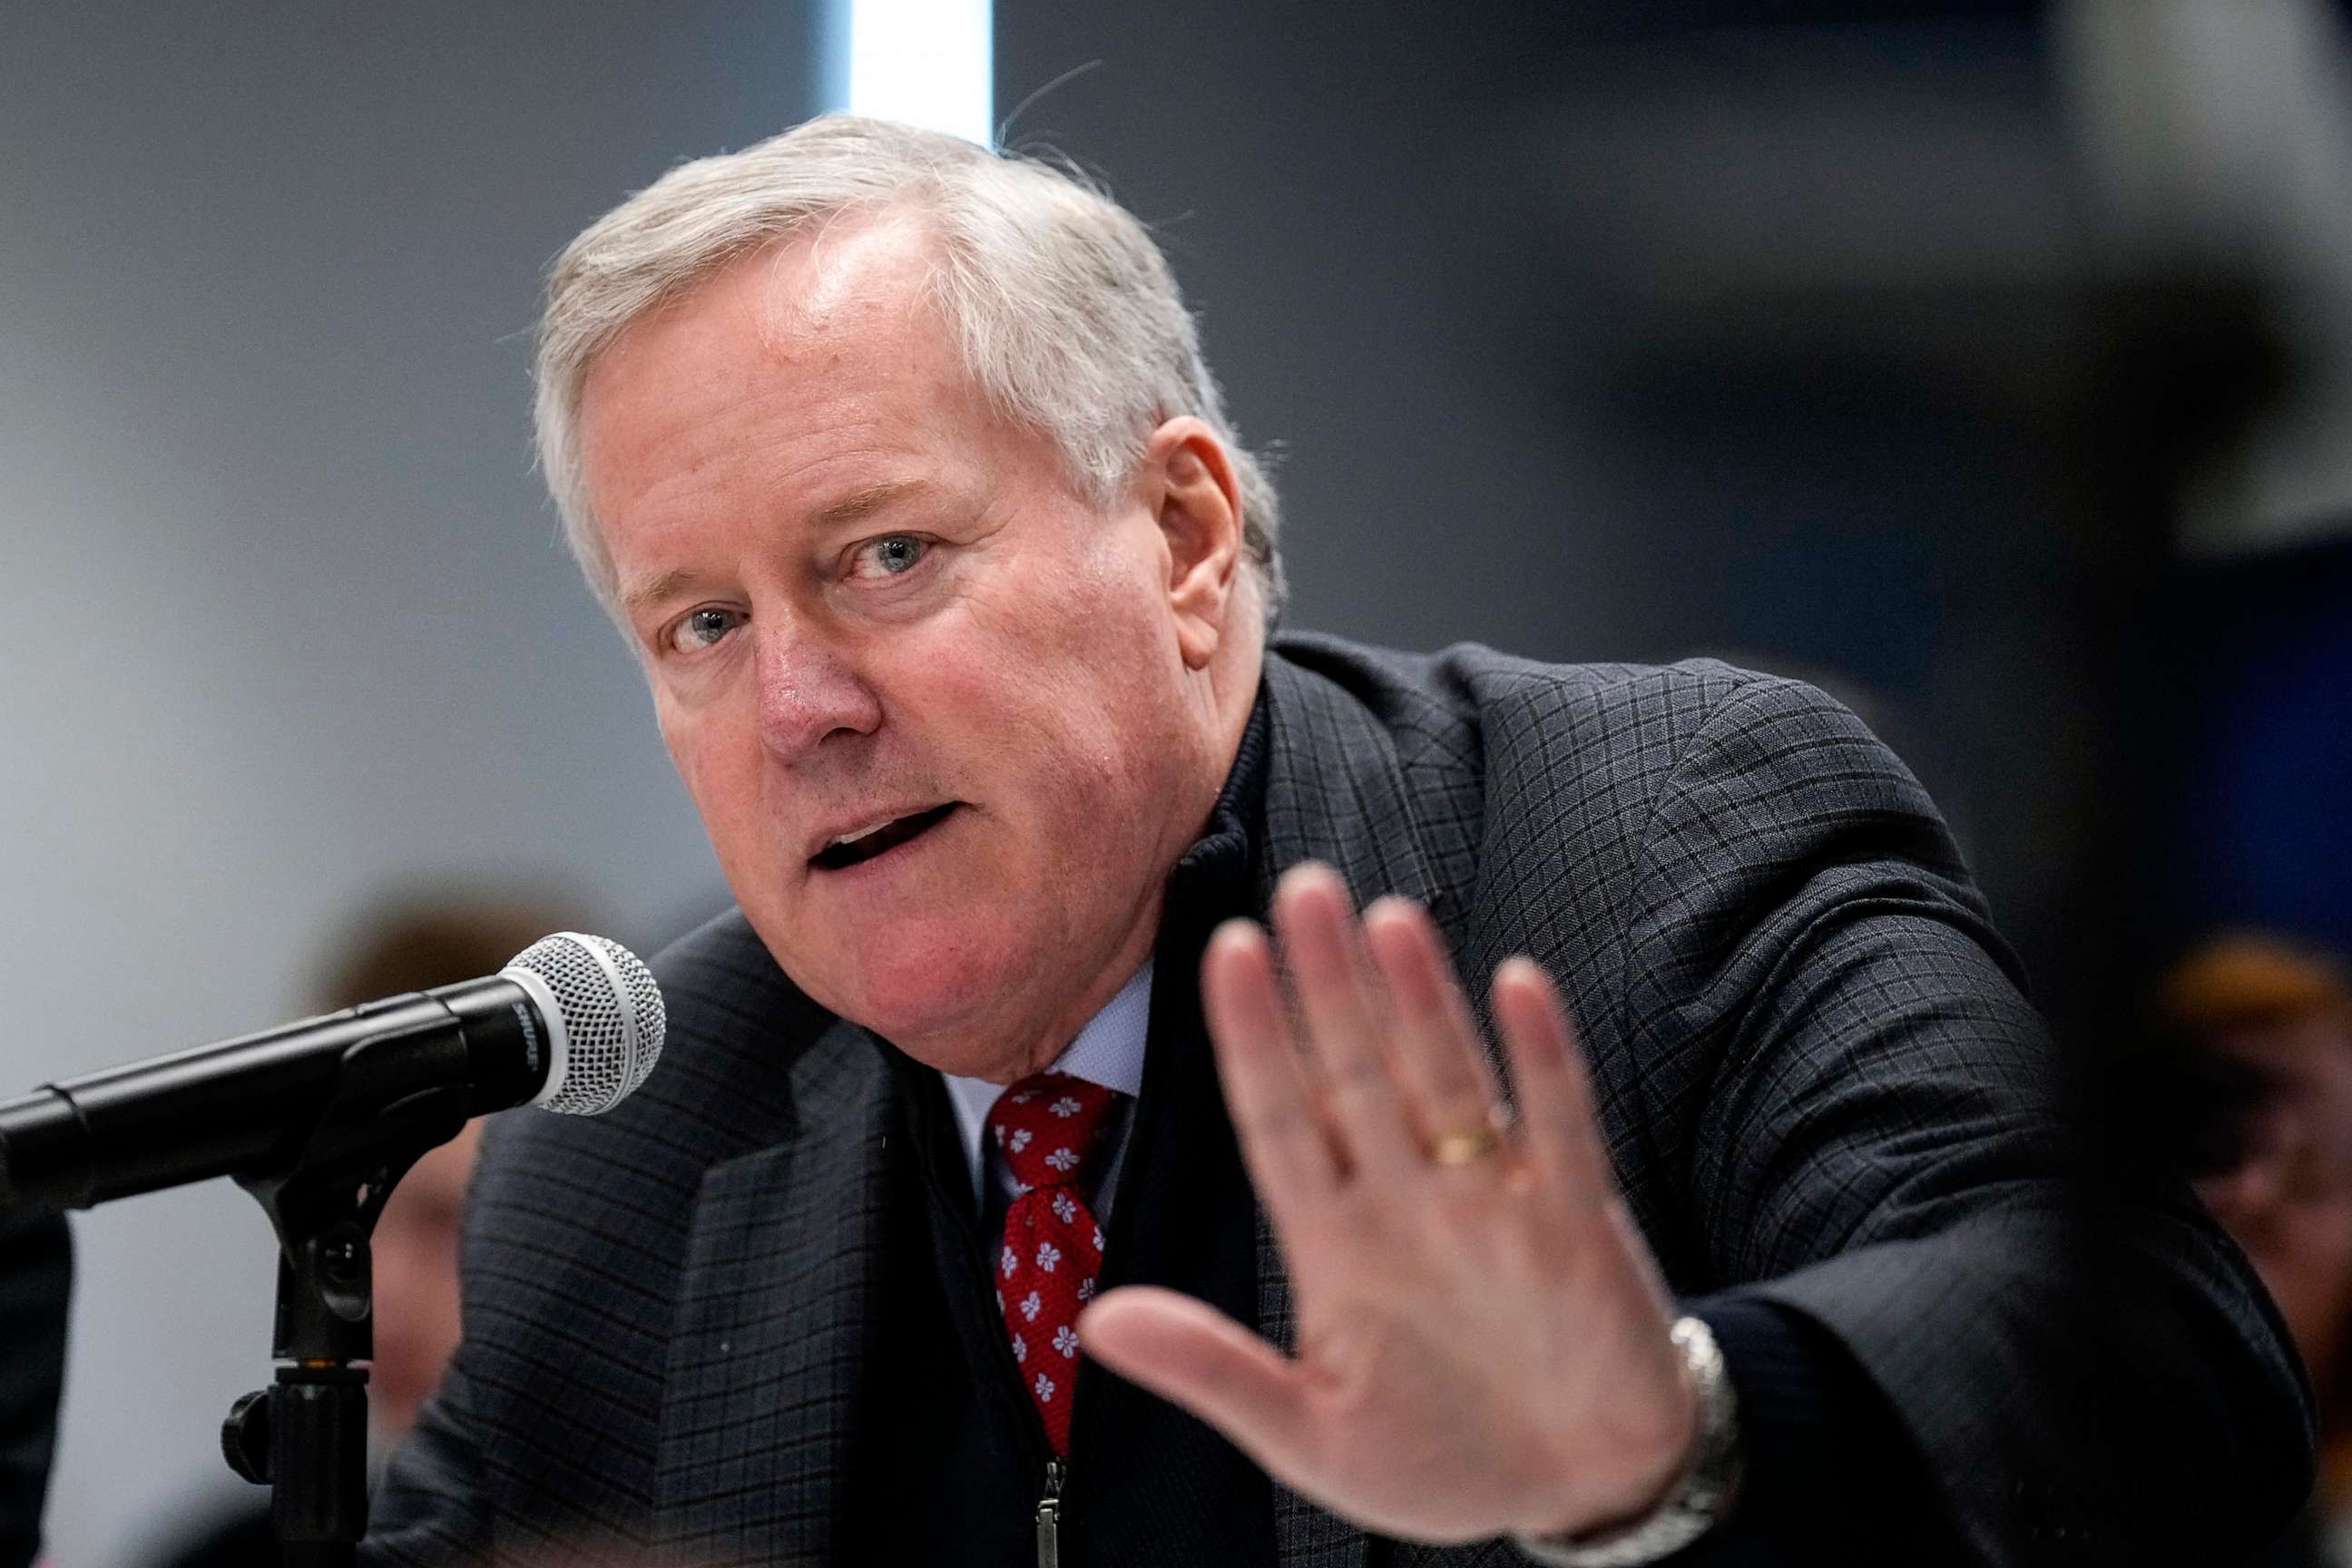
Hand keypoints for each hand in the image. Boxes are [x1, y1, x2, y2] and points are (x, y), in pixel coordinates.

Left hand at [1079, 863, 1697, 1543]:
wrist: (1582, 1489)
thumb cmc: (1442, 1458)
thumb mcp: (1309, 1433)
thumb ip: (1213, 1369)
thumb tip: (1094, 1324)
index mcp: (1337, 1244)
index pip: (1281, 1119)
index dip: (1255, 1039)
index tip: (1226, 952)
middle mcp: (1409, 1203)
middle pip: (1360, 1073)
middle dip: (1329, 986)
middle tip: (1302, 887)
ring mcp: (1494, 1205)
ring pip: (1448, 1079)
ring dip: (1420, 1000)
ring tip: (1386, 919)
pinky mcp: (1578, 1224)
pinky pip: (1560, 1126)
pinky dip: (1541, 1059)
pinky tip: (1516, 983)